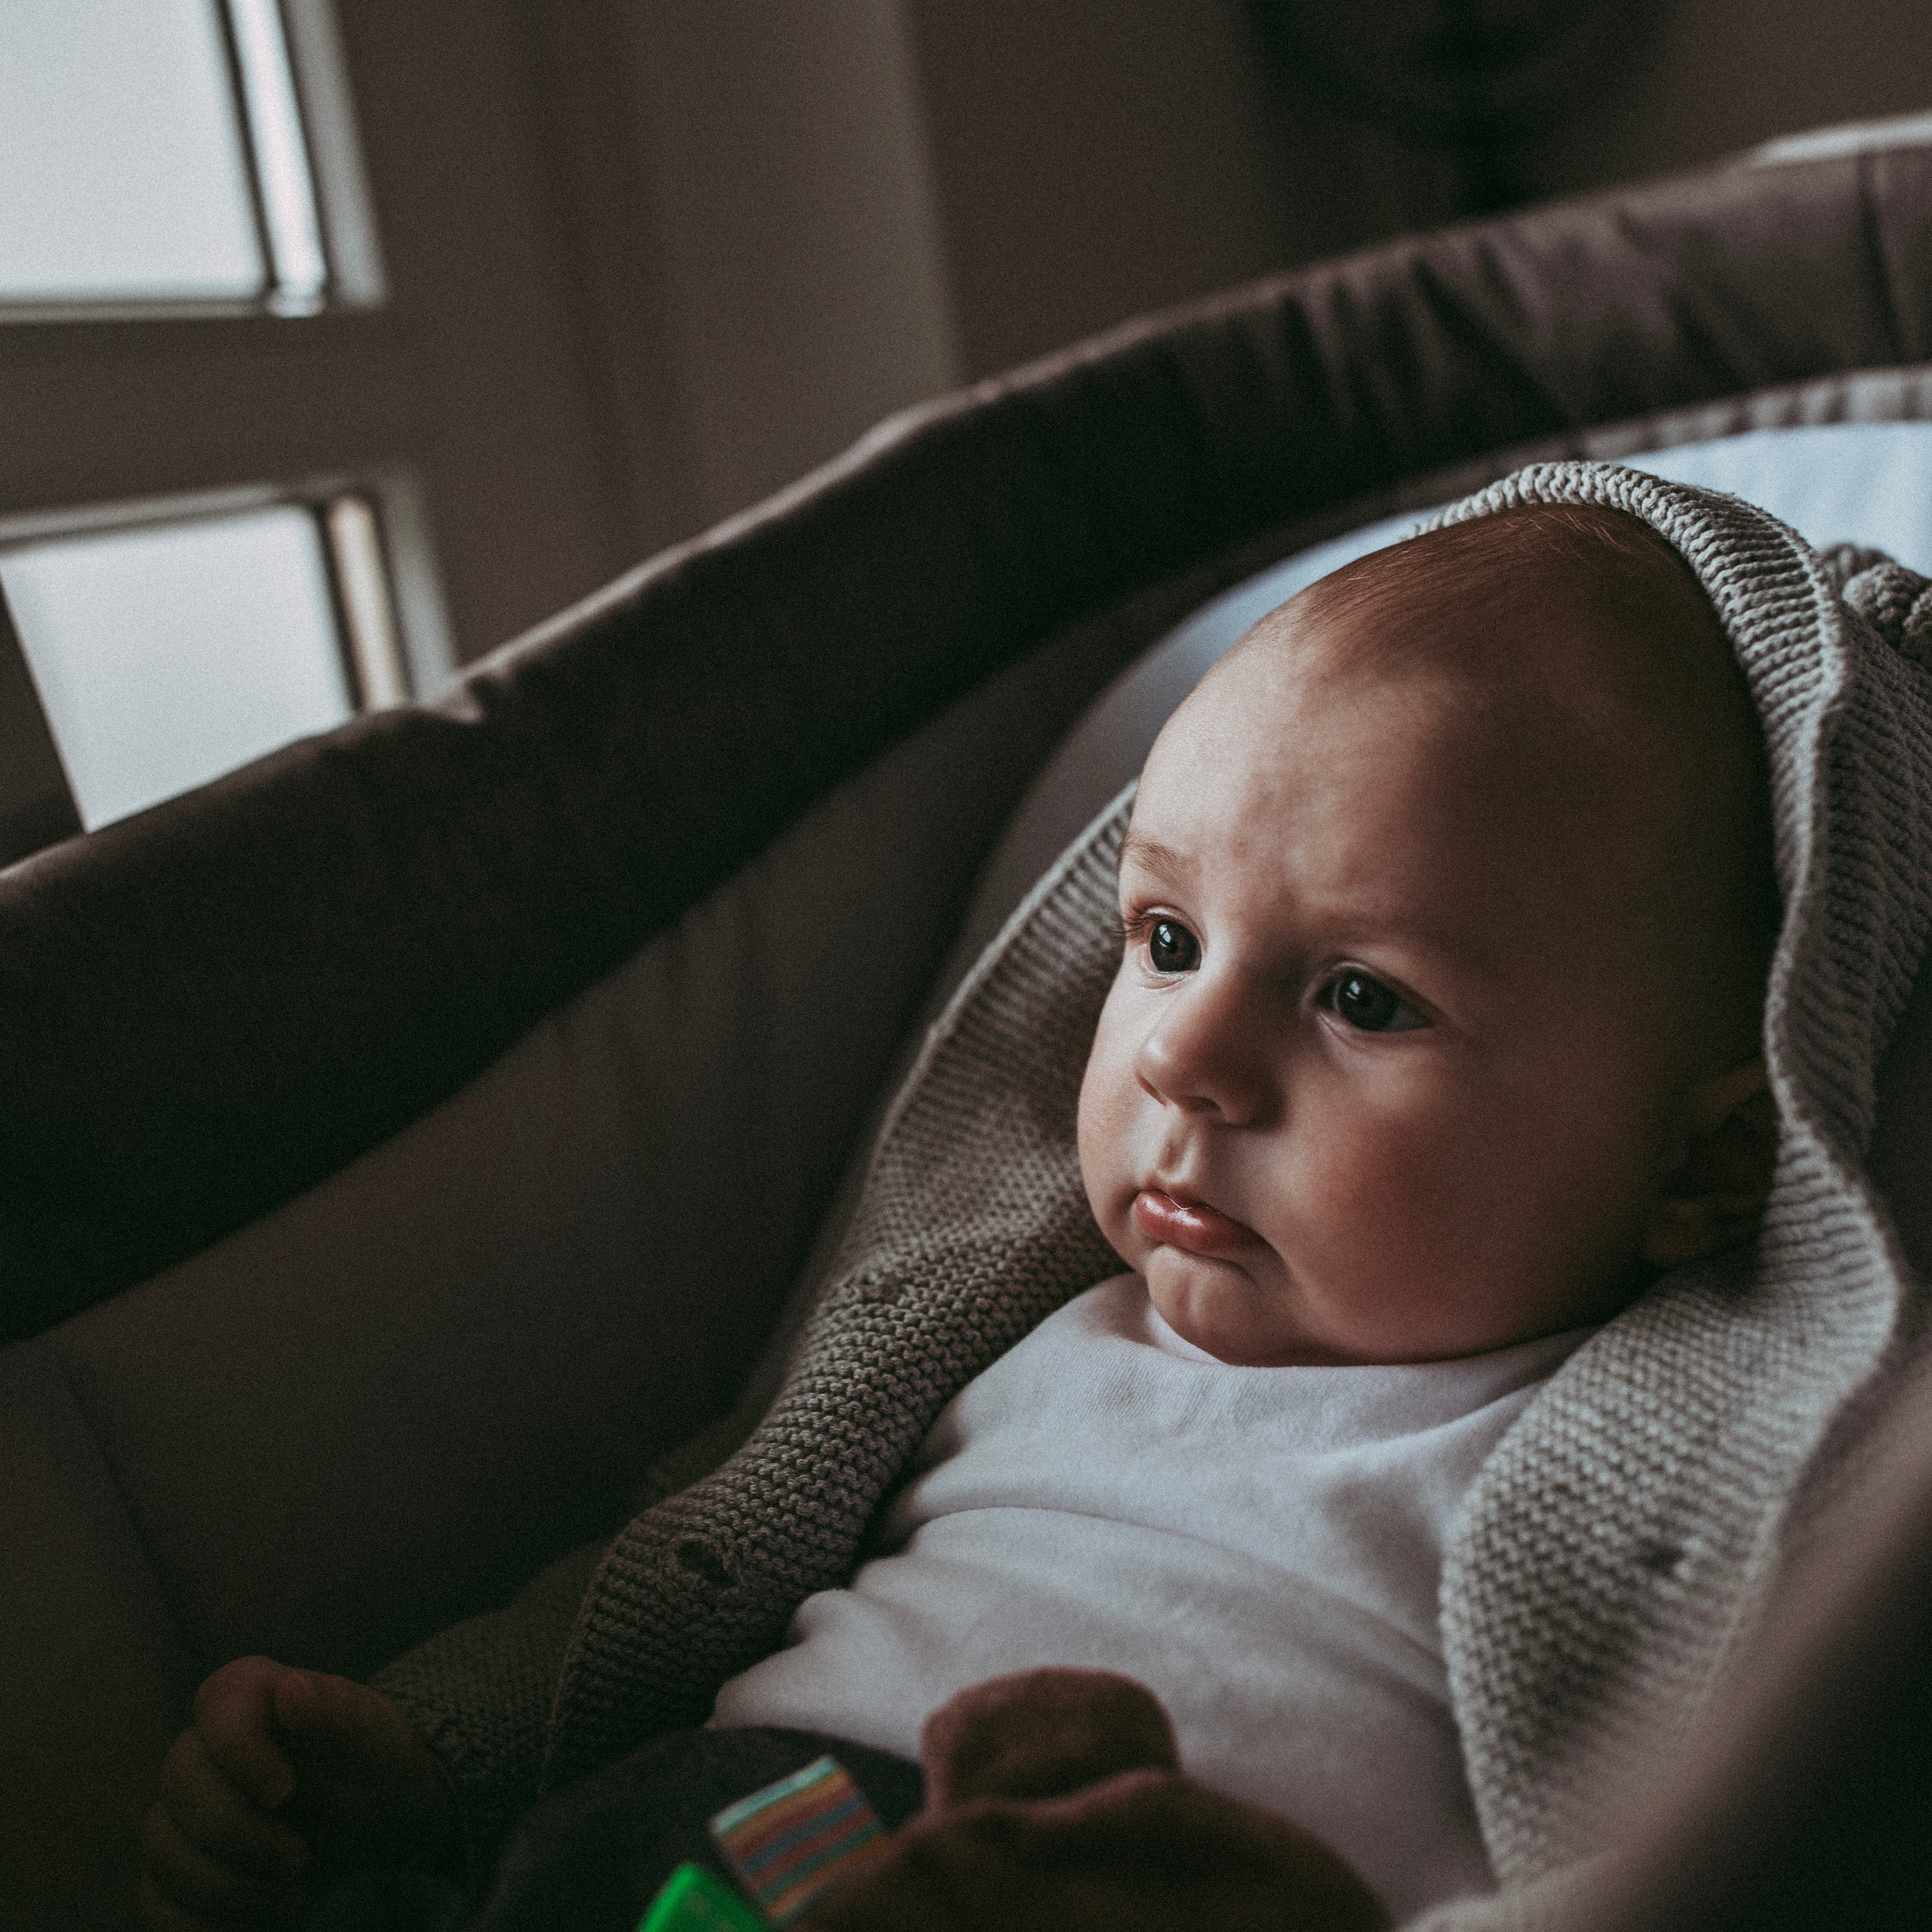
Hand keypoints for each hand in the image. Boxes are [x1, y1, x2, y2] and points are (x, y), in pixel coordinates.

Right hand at [139, 1656, 461, 1929]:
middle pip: (178, 1782)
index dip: (240, 1752)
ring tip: (291, 1894)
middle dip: (239, 1832)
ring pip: (161, 1848)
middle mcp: (204, 1747)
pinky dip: (201, 1923)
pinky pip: (154, 1900)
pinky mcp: (178, 1866)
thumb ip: (337, 1710)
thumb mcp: (373, 1736)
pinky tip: (255, 1924)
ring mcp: (182, 1810)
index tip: (285, 1791)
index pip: (217, 1705)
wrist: (378, 1817)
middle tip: (299, 1859)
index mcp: (250, 1695)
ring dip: (226, 1886)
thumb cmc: (372, 1761)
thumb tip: (291, 1688)